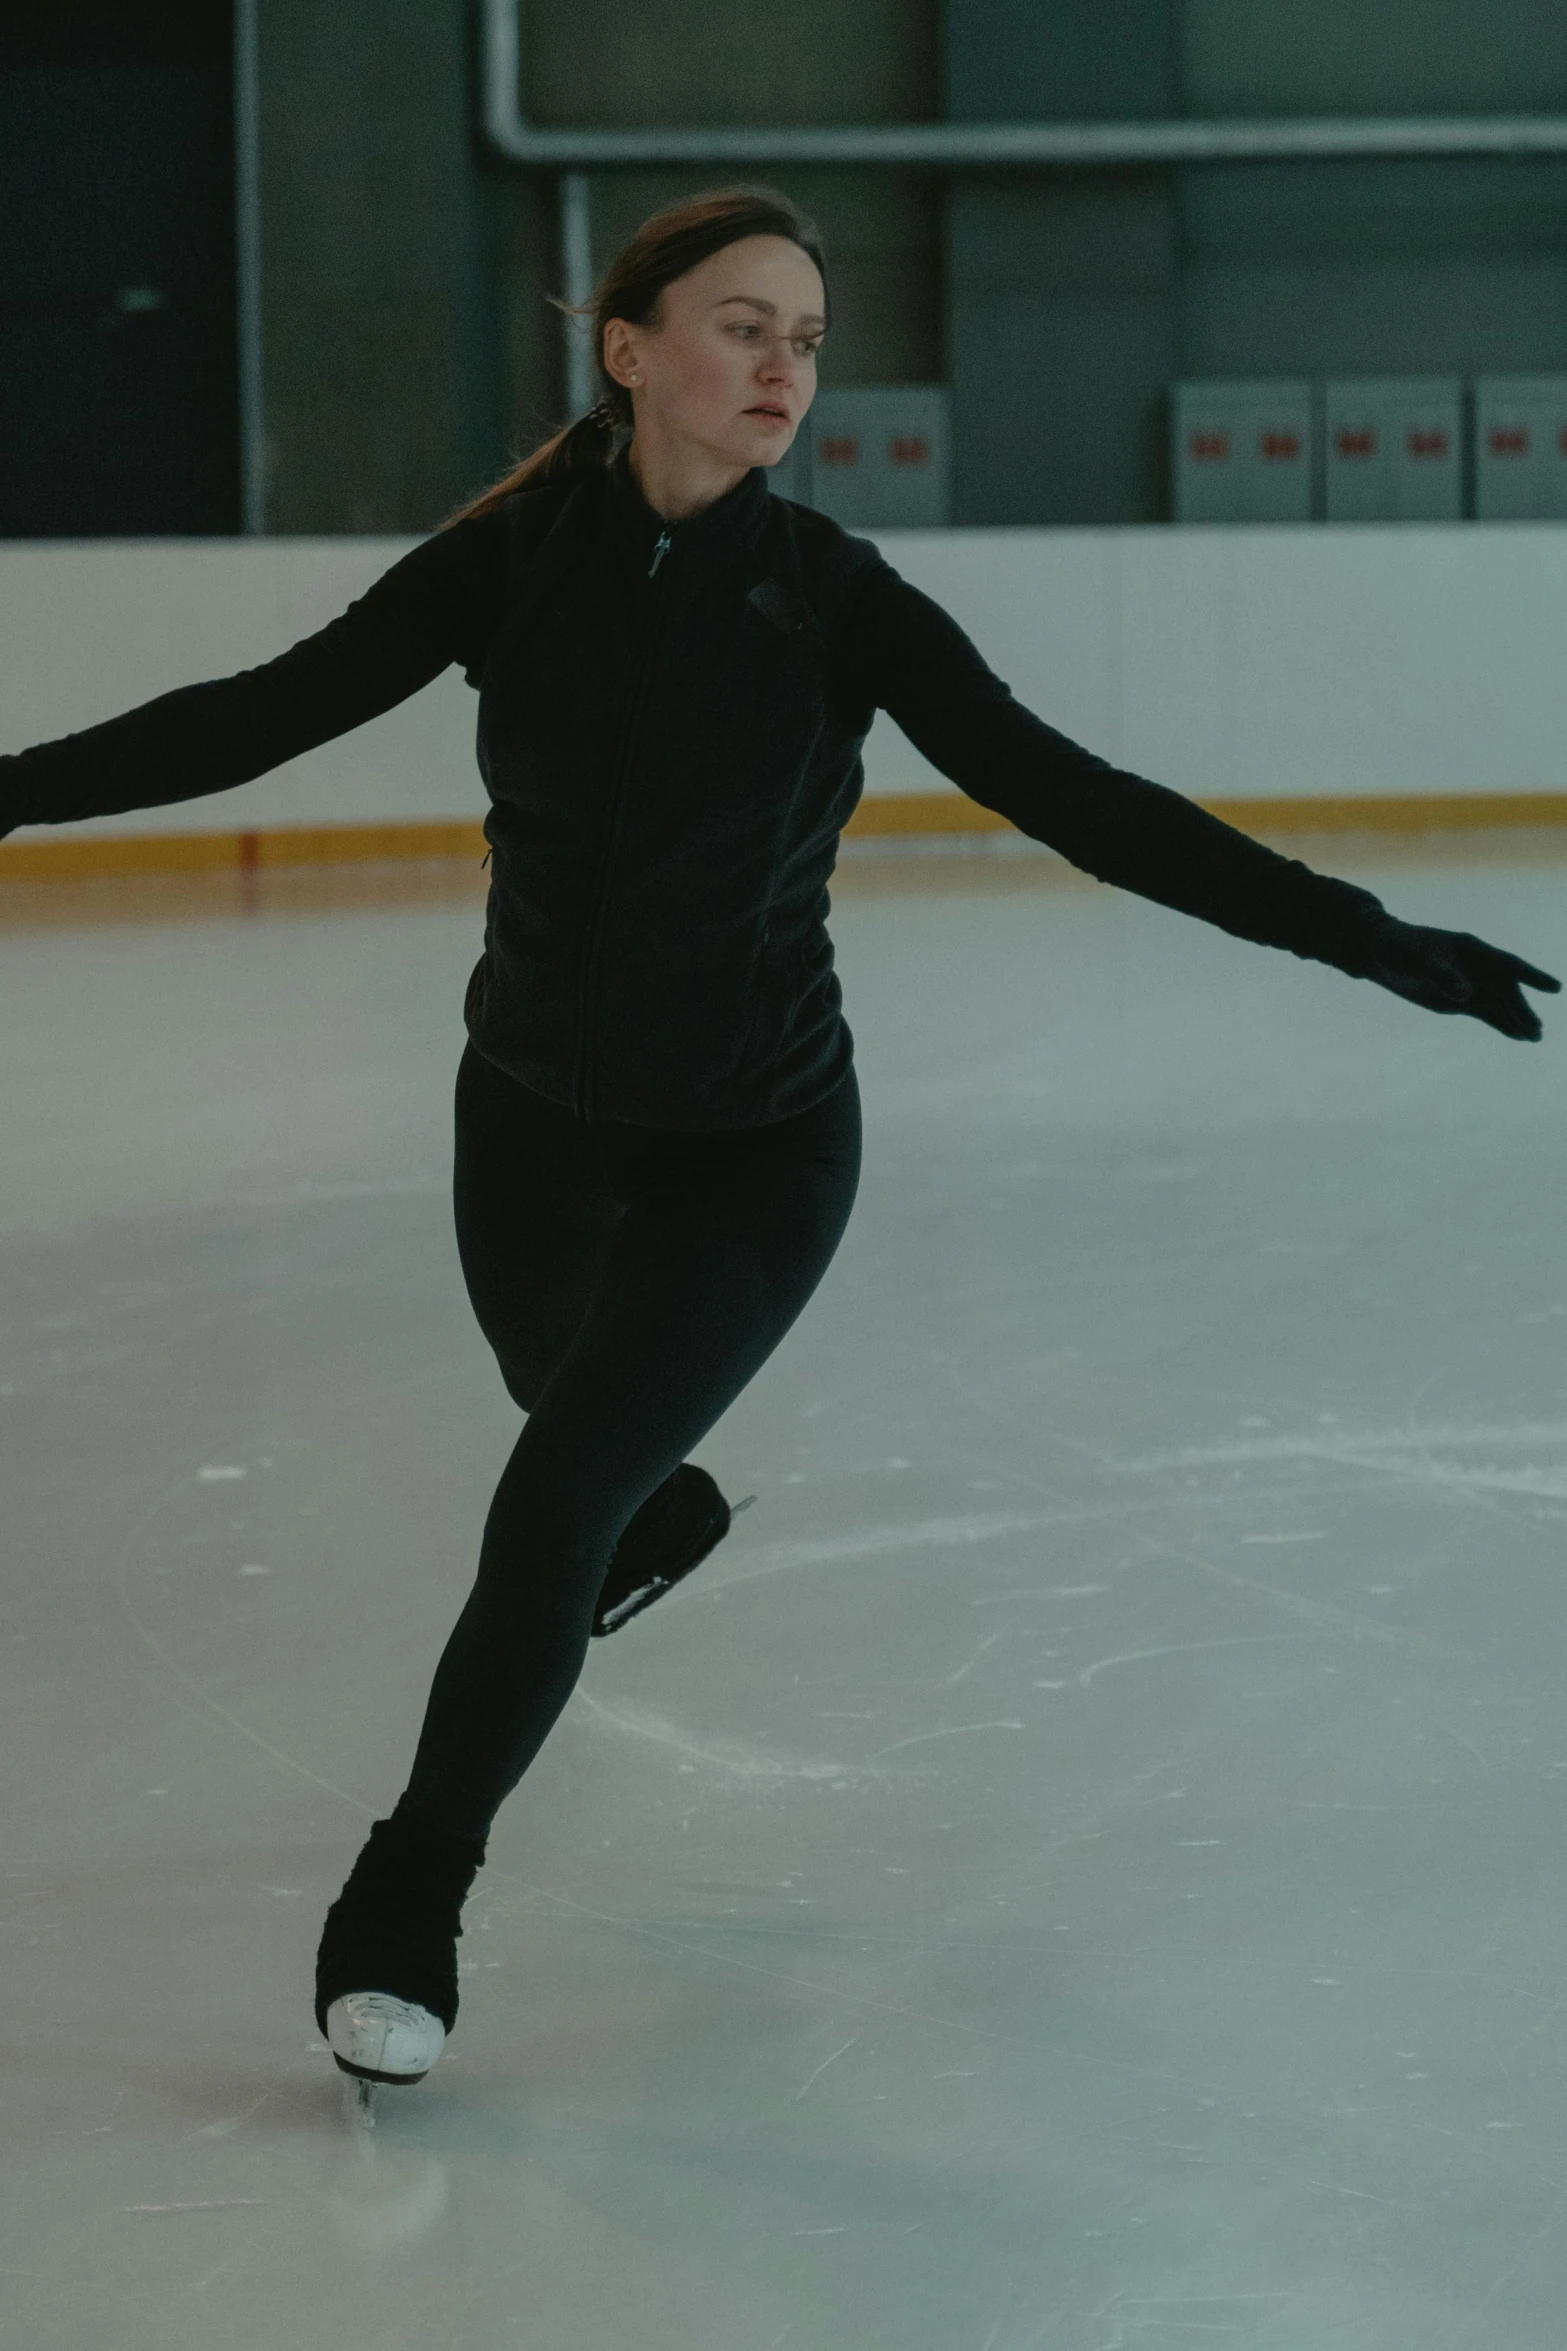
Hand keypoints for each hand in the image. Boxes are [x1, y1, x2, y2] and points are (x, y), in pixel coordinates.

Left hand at [1352, 915, 1560, 1040]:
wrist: (1380, 951)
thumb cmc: (1397, 947)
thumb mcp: (1414, 959)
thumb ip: (1440, 974)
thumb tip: (1466, 994)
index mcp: (1471, 949)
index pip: (1507, 964)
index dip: (1531, 976)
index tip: (1554, 988)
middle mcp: (1476, 966)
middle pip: (1505, 990)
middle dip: (1521, 1009)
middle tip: (1535, 1030)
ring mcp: (1469, 983)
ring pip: (1499, 1004)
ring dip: (1516, 1020)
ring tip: (1534, 1038)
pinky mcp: (1458, 1000)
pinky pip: (1486, 1013)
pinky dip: (1501, 1024)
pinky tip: (1518, 1036)